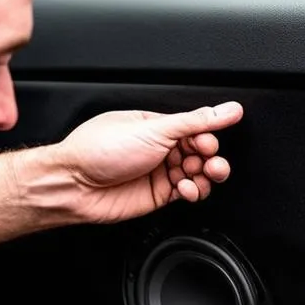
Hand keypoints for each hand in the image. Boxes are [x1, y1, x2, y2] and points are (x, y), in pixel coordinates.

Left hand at [48, 102, 244, 223]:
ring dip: (207, 176)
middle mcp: (160, 147)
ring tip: (203, 176)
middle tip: (208, 161)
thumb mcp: (154, 129)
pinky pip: (188, 193)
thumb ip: (195, 121)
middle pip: (202, 152)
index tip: (208, 143)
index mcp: (158, 125)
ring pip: (199, 174)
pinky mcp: (160, 195)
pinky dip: (194, 192)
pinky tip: (186, 189)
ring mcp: (160, 171)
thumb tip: (229, 109)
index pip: (197, 128)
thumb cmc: (99, 151)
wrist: (75, 185)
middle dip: (211, 158)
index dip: (208, 137)